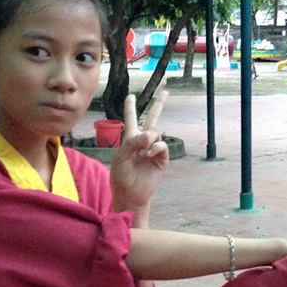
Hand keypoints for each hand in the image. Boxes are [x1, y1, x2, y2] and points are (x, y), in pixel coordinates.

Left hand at [110, 90, 169, 213]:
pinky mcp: (162, 159)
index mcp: (130, 139)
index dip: (130, 107)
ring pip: (158, 132)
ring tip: (143, 151)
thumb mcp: (121, 156)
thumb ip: (134, 142)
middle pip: (152, 119)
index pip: (130, 119)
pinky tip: (148, 154)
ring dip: (149, 137)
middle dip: (159, 105)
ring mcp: (153, 150)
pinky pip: (162, 145)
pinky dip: (155, 147)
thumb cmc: (121, 175)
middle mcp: (143, 142)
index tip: (130, 95)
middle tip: (165, 92)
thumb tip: (152, 134)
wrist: (130, 193)